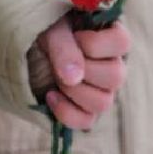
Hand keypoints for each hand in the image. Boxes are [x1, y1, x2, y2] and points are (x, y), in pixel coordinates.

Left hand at [34, 16, 130, 130]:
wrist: (30, 55)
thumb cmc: (47, 35)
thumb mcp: (51, 32)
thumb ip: (64, 48)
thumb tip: (74, 78)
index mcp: (109, 39)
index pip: (122, 42)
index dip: (96, 43)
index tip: (76, 36)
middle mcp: (112, 66)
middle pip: (116, 77)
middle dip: (84, 69)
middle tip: (63, 60)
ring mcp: (101, 91)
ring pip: (103, 102)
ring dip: (74, 90)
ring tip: (56, 77)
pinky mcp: (86, 111)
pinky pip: (86, 121)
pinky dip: (66, 111)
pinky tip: (51, 95)